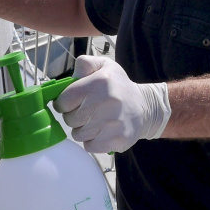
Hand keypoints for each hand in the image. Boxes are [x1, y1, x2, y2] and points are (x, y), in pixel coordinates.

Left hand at [54, 55, 169, 152]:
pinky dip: (93, 142)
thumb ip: (85, 63)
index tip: (74, 103)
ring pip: (78, 135)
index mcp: (100, 82)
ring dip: (84, 130)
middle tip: (89, 111)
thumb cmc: (119, 88)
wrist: (146, 108)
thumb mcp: (105, 66)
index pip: (64, 101)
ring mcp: (112, 123)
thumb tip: (72, 76)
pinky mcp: (117, 140)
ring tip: (97, 121)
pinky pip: (89, 146)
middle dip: (75, 117)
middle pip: (70, 119)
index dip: (65, 103)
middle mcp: (106, 101)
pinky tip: (103, 132)